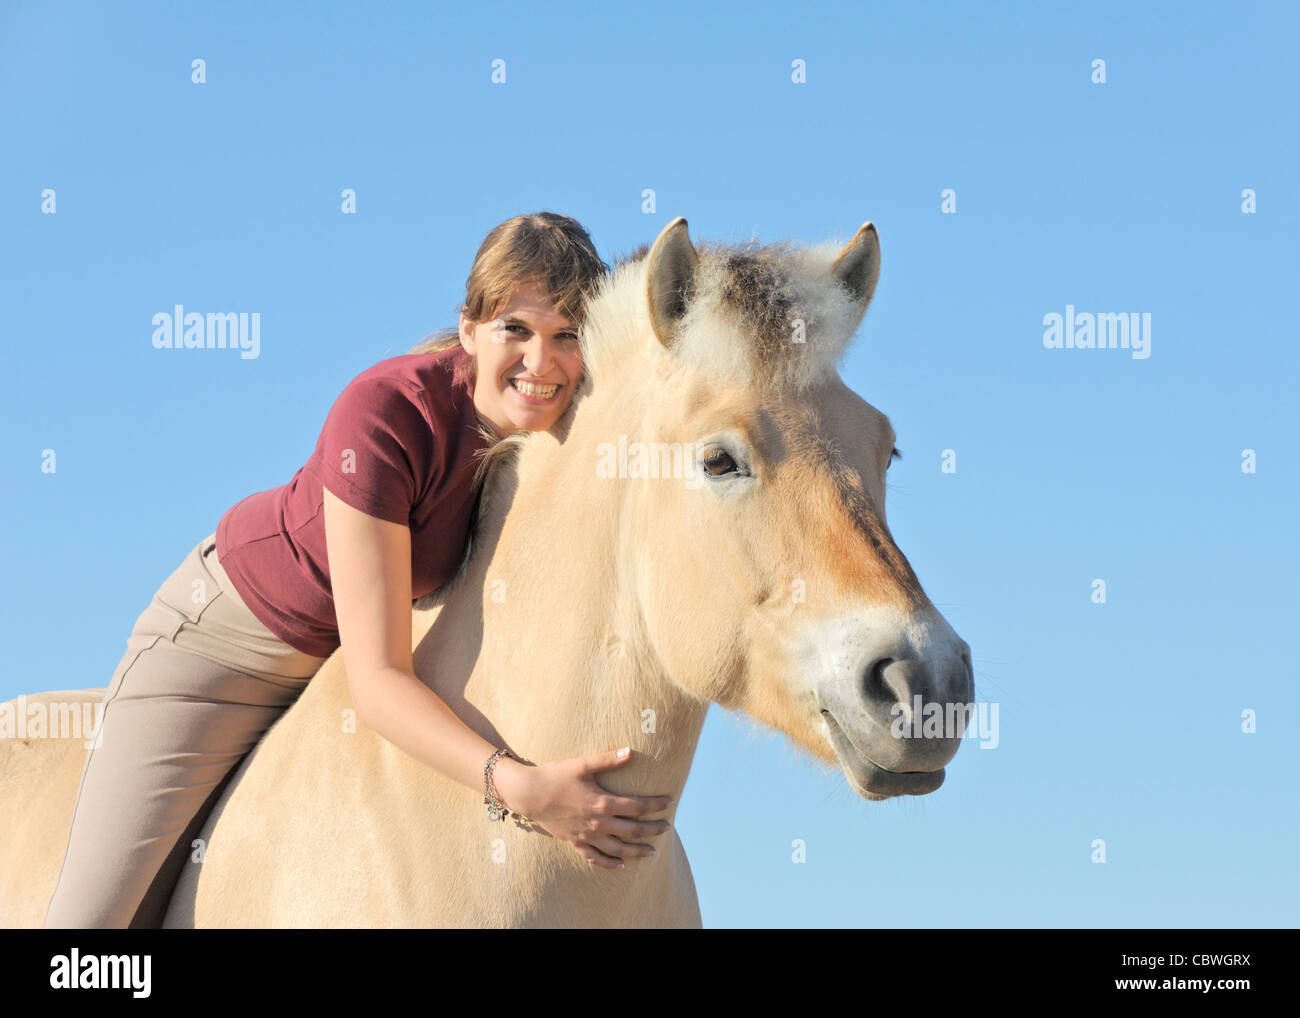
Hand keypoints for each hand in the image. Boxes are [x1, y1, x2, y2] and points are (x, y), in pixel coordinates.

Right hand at [497, 747, 672, 868]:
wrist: (529, 794)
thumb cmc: (556, 775)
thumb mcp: (583, 764)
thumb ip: (608, 759)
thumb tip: (631, 751)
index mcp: (603, 803)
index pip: (637, 806)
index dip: (655, 805)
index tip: (669, 803)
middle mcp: (598, 823)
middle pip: (632, 830)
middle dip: (652, 830)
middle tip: (667, 828)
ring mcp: (586, 836)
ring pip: (618, 849)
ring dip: (636, 851)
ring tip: (652, 852)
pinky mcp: (574, 842)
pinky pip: (595, 858)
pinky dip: (609, 862)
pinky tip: (621, 864)